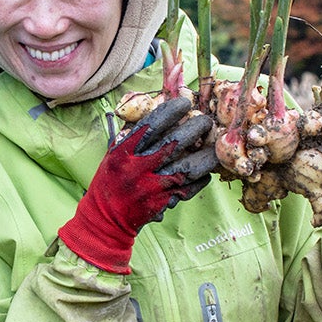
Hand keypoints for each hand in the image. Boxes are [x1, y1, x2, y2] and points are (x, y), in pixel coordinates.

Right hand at [57, 98, 215, 272]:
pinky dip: (200, 180)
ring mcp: (152, 186)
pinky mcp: (162, 203)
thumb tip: (158, 114)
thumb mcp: (114, 155)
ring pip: (187, 168)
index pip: (151, 125)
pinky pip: (188, 189)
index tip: (185, 103)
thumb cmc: (110, 182)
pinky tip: (207, 173)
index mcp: (124, 151)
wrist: (105, 219)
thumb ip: (133, 136)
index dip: (171, 111)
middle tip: (207, 122)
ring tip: (216, 148)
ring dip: (205, 157)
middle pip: (173, 144)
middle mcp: (138, 167)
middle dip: (194, 130)